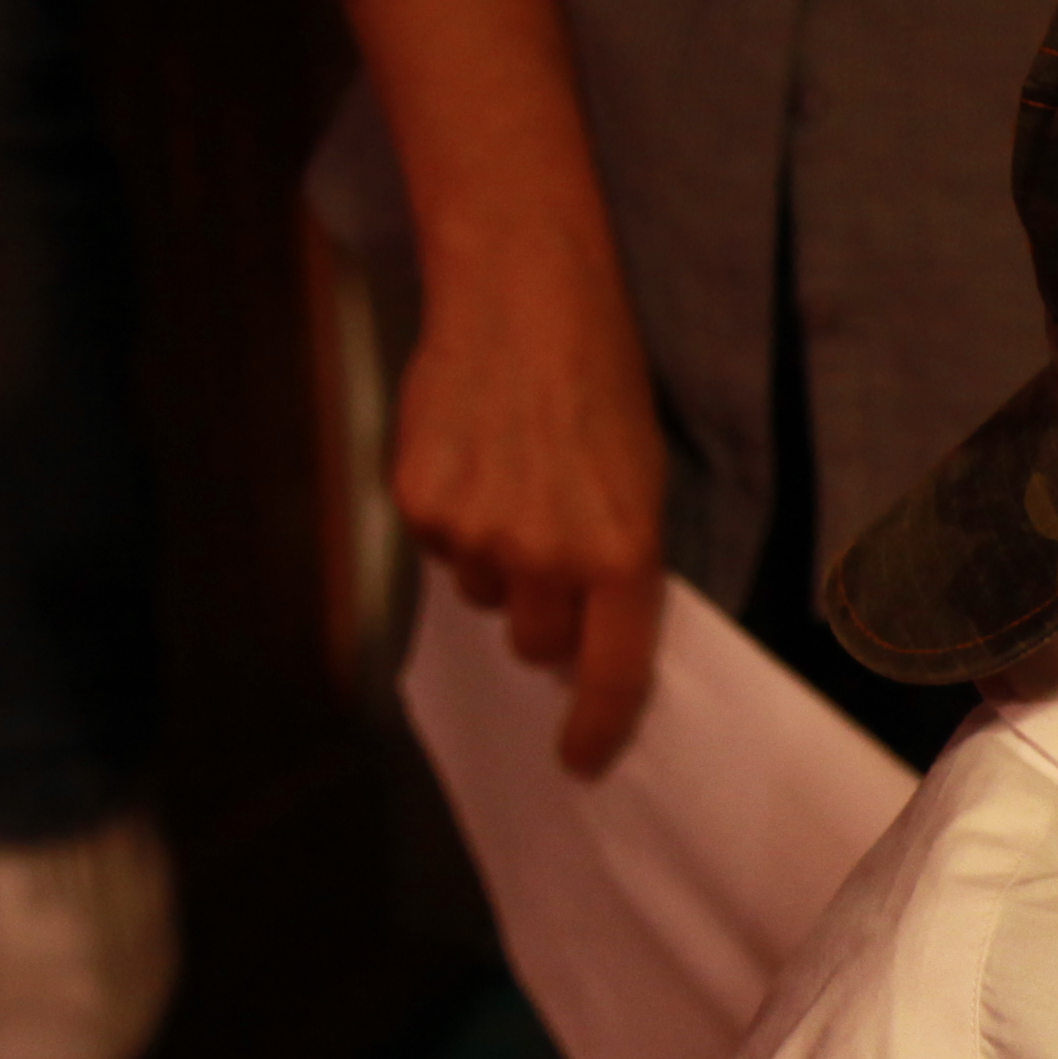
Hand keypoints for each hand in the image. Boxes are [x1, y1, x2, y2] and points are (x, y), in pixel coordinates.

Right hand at [395, 236, 669, 775]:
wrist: (523, 298)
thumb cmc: (600, 385)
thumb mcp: (641, 481)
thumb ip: (617, 561)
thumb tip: (587, 630)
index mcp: (622, 554)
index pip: (610, 673)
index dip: (595, 726)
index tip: (582, 760)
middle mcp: (546, 554)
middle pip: (536, 642)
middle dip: (544, 613)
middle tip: (550, 547)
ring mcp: (475, 531)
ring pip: (481, 593)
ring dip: (496, 558)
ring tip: (513, 478)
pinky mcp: (417, 501)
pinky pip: (436, 546)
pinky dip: (452, 516)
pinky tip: (472, 456)